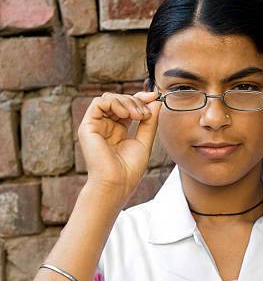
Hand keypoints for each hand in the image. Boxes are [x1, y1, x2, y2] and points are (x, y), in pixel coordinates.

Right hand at [78, 90, 161, 205]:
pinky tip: (125, 114)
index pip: (128, 107)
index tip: (155, 96)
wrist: (116, 183)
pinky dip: (114, 103)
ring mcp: (96, 126)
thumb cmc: (129, 169)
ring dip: (127, 102)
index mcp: (118, 131)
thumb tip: (156, 101)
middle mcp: (106, 127)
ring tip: (137, 115)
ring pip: (109, 98)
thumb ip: (150, 121)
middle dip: (136, 101)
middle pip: (119, 100)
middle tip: (145, 113)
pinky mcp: (87, 126)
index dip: (140, 99)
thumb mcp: (145, 141)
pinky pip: (98, 102)